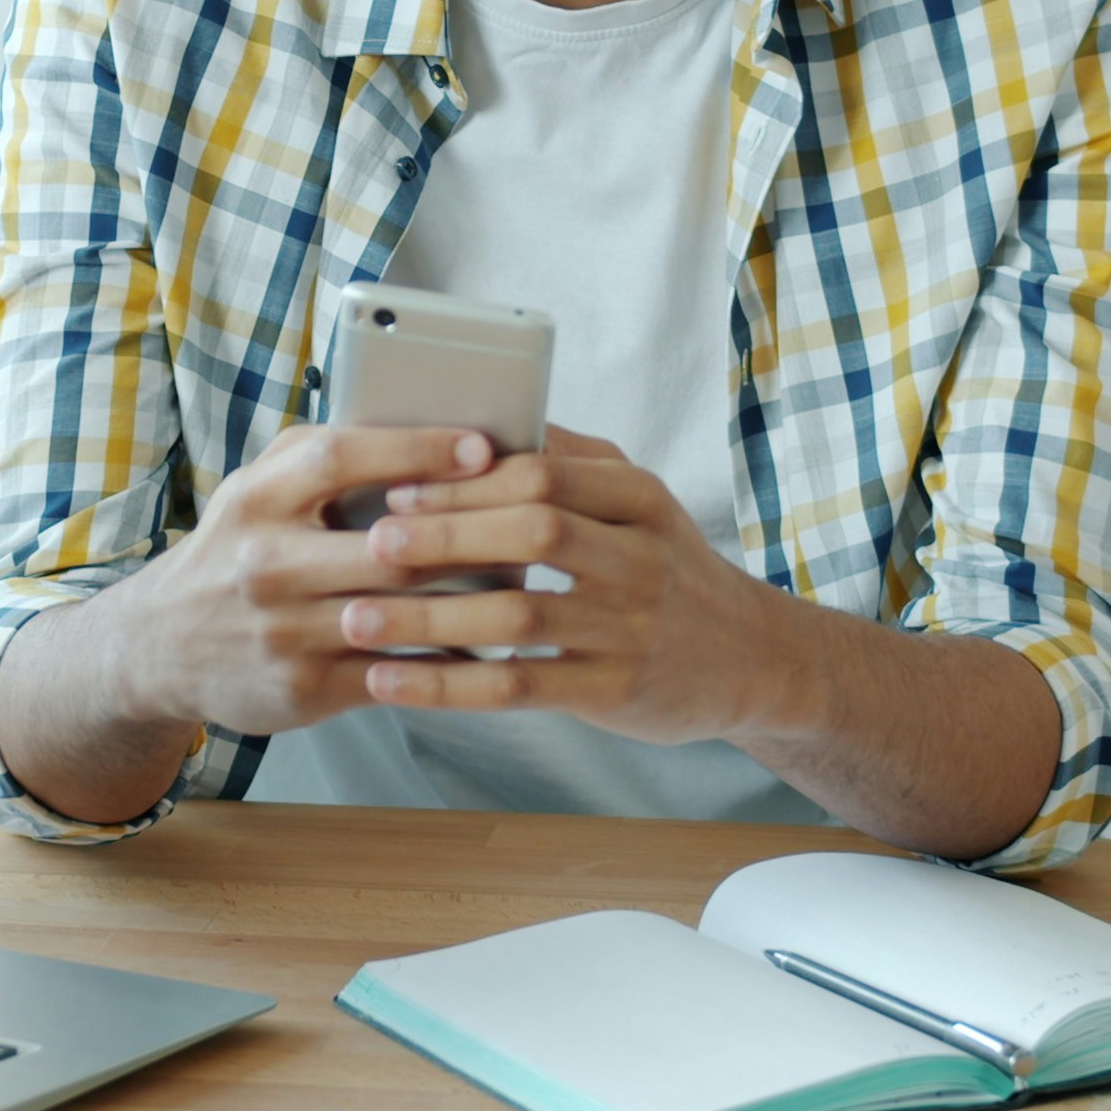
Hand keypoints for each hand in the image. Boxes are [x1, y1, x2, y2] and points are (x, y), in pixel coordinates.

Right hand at [81, 422, 499, 737]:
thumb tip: (427, 435)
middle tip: (535, 522)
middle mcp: (265, 562)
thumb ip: (325, 458)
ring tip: (530, 583)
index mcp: (258, 497)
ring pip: (401, 615)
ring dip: (471, 603)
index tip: (480, 445)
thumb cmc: (237, 550)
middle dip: (467, 535)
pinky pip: (396, 673)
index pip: (340, 459)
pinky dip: (448, 661)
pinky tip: (490, 646)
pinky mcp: (302, 688)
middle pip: (387, 546)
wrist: (160, 647)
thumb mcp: (259, 489)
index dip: (414, 449)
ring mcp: (284, 630)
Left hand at [341, 426, 790, 742]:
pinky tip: (391, 682)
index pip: (544, 474)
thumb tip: (484, 419)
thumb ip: (571, 460)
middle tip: (370, 543)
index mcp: (639, 499)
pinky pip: (518, 687)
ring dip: (429, 617)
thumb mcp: (641, 504)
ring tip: (356, 619)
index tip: (397, 486)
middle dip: (445, 535)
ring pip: (518, 616)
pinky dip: (448, 685)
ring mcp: (630, 629)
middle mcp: (640, 560)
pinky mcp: (615, 692)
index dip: (465, 480)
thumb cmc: (671, 571)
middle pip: (534, 532)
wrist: (754, 659)